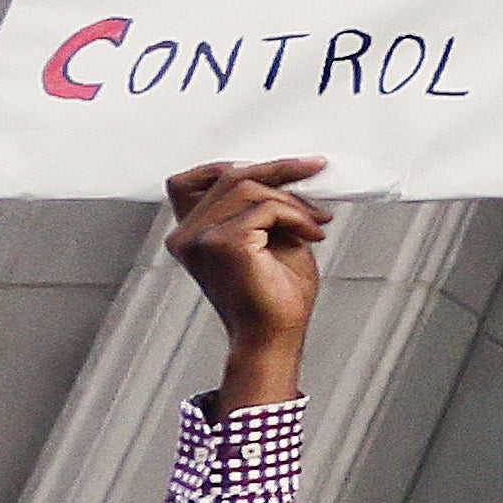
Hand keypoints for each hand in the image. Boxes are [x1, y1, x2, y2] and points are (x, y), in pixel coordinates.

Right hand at [158, 160, 328, 402]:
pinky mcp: (224, 243)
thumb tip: (288, 169)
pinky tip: (312, 235)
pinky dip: (296, 215)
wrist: (276, 336)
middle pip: (229, 176)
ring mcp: (199, 239)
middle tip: (316, 170)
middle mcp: (185, 235)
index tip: (286, 167)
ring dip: (292, 200)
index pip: (193, 180)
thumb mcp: (270, 235)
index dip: (237, 165)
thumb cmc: (275, 293)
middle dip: (279, 171)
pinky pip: (266, 208)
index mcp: (190, 234)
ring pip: (249, 187)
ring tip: (315, 222)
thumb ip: (262, 204)